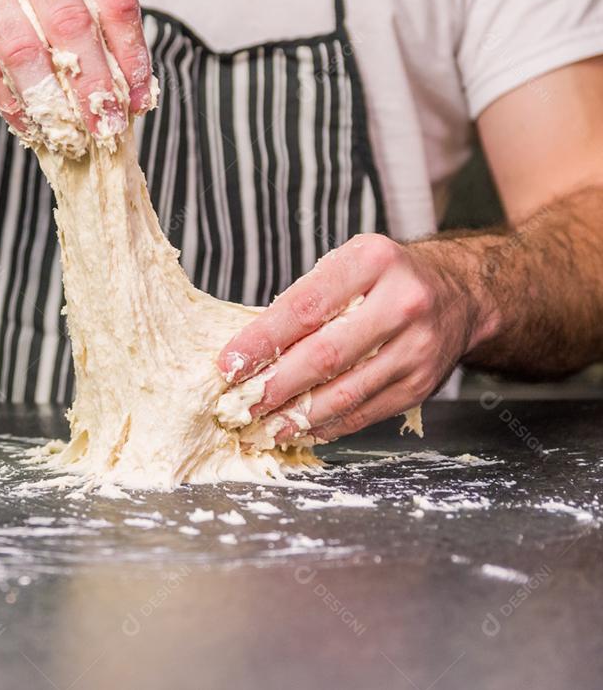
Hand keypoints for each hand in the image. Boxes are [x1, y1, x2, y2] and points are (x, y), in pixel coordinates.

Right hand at [0, 0, 153, 134]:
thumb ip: (83, 13)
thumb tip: (125, 84)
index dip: (131, 53)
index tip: (140, 99)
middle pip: (71, 24)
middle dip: (94, 84)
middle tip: (107, 126)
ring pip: (24, 49)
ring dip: (52, 102)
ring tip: (72, 136)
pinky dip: (13, 103)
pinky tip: (32, 127)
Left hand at [216, 233, 481, 442]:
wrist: (459, 295)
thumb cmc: (385, 279)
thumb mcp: (346, 265)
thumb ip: (304, 299)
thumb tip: (248, 352)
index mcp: (373, 262)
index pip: (305, 307)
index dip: (262, 340)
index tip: (229, 364)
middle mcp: (402, 304)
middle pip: (325, 355)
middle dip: (275, 385)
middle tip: (239, 403)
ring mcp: (416, 348)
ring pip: (345, 392)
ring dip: (297, 415)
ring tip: (262, 424)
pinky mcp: (421, 385)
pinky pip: (364, 413)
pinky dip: (326, 425)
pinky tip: (299, 428)